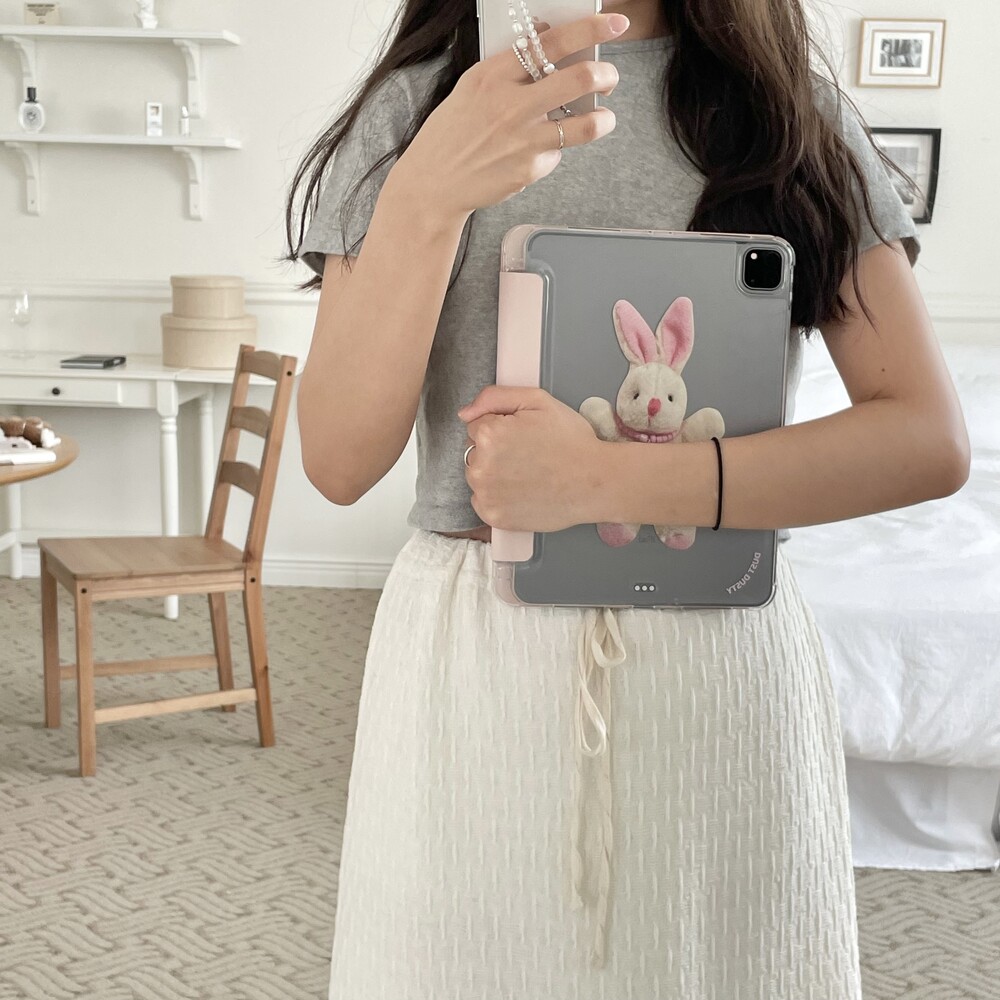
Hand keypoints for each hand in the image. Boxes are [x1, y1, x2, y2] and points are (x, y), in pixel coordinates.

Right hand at [393, 11, 626, 217]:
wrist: (433, 184)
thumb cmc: (450, 134)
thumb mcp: (471, 88)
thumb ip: (507, 64)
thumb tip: (544, 35)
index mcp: (493, 75)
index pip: (552, 42)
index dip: (590, 29)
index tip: (614, 24)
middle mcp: (510, 104)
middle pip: (579, 79)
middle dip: (606, 75)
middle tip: (609, 78)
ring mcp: (522, 139)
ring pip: (586, 123)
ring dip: (603, 117)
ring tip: (603, 116)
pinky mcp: (529, 169)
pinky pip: (558, 153)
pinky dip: (556, 149)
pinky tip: (541, 150)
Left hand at [457, 386, 605, 531]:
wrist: (594, 482)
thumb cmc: (570, 441)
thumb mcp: (537, 401)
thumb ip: (494, 397)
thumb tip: (465, 413)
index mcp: (488, 435)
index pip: (476, 426)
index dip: (502, 427)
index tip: (524, 436)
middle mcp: (480, 467)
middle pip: (474, 452)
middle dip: (495, 450)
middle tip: (529, 455)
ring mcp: (486, 495)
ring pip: (478, 476)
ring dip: (494, 474)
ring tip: (528, 474)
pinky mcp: (493, 516)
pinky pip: (483, 501)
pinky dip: (498, 497)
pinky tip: (522, 491)